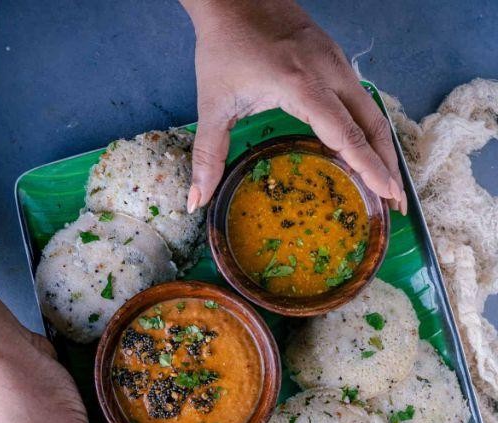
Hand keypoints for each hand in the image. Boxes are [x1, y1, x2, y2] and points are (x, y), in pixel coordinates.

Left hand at [182, 0, 405, 213]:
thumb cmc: (224, 47)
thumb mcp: (212, 104)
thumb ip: (207, 155)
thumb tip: (197, 200)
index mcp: (302, 85)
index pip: (346, 135)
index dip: (369, 168)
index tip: (387, 195)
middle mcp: (329, 73)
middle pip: (373, 126)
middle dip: (388, 167)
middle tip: (396, 204)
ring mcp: (337, 64)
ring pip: (373, 112)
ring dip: (384, 150)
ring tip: (390, 185)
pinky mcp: (336, 61)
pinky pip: (363, 100)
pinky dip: (372, 131)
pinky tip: (369, 153)